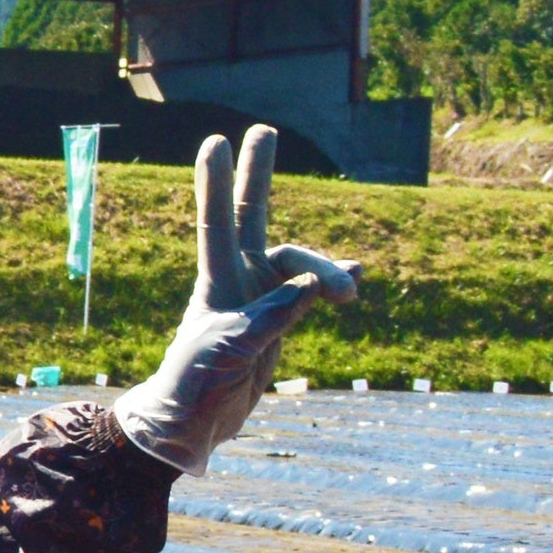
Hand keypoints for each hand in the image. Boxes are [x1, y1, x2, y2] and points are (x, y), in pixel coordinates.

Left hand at [112, 126, 362, 475]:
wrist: (195, 422)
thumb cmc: (198, 383)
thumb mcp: (234, 347)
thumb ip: (275, 313)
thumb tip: (315, 285)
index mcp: (217, 283)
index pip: (217, 223)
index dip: (218, 183)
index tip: (215, 142)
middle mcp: (238, 281)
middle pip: (252, 217)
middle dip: (257, 175)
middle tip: (263, 129)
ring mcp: (259, 297)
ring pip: (298, 263)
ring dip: (326, 272)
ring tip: (353, 291)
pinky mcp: (279, 319)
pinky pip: (312, 292)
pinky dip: (331, 283)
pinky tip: (357, 279)